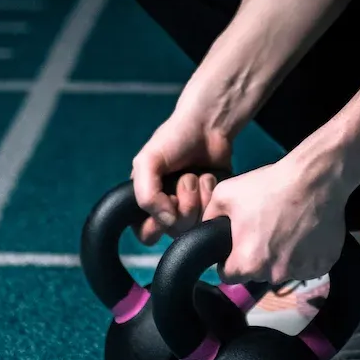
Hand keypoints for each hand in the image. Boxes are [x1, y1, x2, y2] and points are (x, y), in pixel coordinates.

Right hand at [130, 99, 235, 245]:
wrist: (207, 125)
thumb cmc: (174, 139)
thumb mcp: (147, 162)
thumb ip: (146, 195)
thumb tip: (166, 220)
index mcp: (147, 202)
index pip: (146, 234)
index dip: (157, 223)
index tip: (168, 200)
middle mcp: (168, 209)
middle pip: (174, 231)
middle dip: (183, 205)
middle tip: (185, 179)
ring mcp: (192, 208)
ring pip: (195, 225)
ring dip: (198, 197)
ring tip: (197, 175)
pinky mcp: (211, 204)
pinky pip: (212, 215)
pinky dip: (211, 194)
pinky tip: (209, 177)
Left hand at [200, 146, 348, 286]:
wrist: (315, 178)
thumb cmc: (270, 185)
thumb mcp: (225, 194)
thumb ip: (209, 217)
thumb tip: (204, 231)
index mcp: (246, 263)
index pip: (228, 275)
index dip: (229, 259)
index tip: (238, 243)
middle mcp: (273, 274)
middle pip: (258, 273)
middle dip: (258, 256)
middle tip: (265, 229)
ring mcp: (301, 271)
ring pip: (284, 270)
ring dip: (283, 256)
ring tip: (288, 227)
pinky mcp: (323, 265)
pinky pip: (309, 266)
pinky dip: (306, 254)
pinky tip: (306, 231)